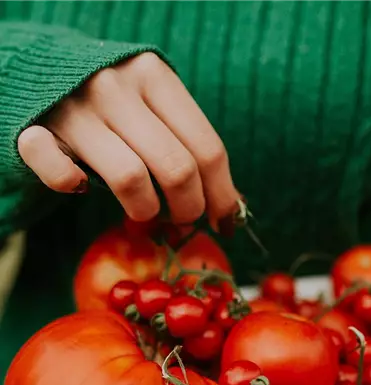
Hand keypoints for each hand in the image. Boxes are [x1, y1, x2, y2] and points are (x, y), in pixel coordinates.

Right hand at [17, 53, 238, 228]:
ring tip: (144, 211)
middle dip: (189, 209)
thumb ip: (190, 146)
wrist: (42, 73)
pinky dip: (73, 188)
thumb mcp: (157, 108)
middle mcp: (115, 87)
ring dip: (146, 210)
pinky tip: (81, 186)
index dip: (222, 196)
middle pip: (177, 169)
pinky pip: (62, 177)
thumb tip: (234, 211)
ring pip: (131, 180)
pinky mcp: (33, 132)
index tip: (224, 223)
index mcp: (155, 76)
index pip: (208, 149)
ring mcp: (74, 108)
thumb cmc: (117, 103)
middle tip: (182, 219)